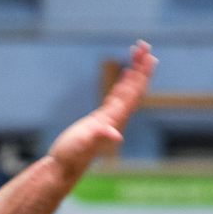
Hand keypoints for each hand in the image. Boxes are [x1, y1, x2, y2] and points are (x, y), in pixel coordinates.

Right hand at [46, 39, 156, 178]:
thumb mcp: (85, 144)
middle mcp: (117, 117)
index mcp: (115, 119)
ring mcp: (110, 117)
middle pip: (135, 88)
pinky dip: (124, 83)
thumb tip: (116, 136)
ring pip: (128, 90)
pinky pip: (118, 96)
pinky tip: (126, 74)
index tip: (149, 56)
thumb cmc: (72, 156)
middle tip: (145, 45)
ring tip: (139, 52)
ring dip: (135, 71)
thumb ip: (100, 137)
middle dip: (141, 67)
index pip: (134, 93)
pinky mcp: (102, 118)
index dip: (142, 74)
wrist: (64, 168)